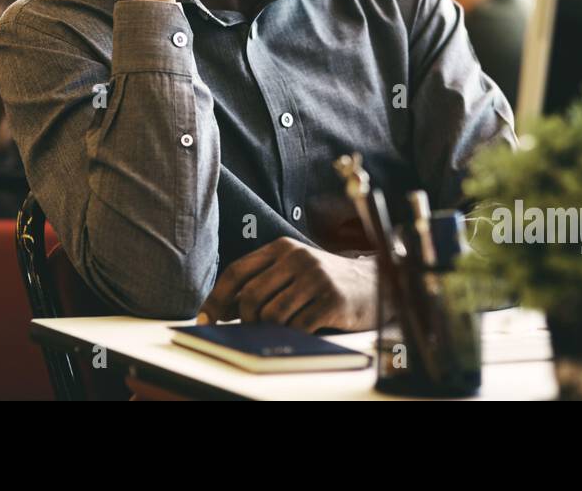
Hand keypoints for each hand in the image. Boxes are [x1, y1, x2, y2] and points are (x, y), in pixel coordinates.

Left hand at [199, 237, 376, 331]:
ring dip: (270, 329)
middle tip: (250, 329)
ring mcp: (316, 279)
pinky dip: (292, 334)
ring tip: (282, 327)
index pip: (238, 271)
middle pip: (250, 296)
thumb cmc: (325, 280)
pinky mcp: (332, 301)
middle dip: (244, 320)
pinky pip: (297, 327)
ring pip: (271, 314)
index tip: (206, 318)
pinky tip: (302, 330)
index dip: (217, 298)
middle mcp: (297, 258)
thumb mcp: (294, 270)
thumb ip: (264, 281)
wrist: (375, 283)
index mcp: (282, 248)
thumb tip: (225, 309)